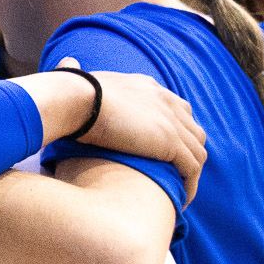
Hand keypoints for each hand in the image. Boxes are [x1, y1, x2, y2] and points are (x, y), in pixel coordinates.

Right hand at [65, 61, 206, 204]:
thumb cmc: (73, 93)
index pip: (175, 109)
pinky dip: (190, 186)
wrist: (80, 100)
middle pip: (193, 130)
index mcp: (148, 87)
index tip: (161, 152)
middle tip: (172, 176)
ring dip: (191, 174)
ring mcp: (173, 122)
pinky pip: (192, 170)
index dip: (173, 131)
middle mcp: (166, 101)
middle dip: (187, 153)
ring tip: (178, 193)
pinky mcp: (172, 142)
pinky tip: (179, 201)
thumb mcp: (82, 78)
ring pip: (197, 152)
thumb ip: (78, 73)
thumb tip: (66, 62)